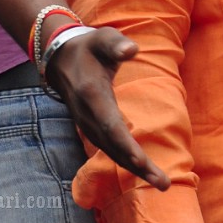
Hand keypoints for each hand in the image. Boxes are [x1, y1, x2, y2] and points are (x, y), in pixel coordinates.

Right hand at [44, 29, 168, 189]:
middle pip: (113, 147)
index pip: (110, 126)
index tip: (142, 162)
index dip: (126, 145)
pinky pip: (109, 148)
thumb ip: (116, 44)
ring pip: (111, 151)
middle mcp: (87, 115)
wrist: (59, 58)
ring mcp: (87, 124)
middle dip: (137, 167)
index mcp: (92, 95)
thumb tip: (131, 50)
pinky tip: (141, 171)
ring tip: (160, 183)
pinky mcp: (90, 127)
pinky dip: (125, 161)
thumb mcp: (102, 38)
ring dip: (134, 169)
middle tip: (163, 184)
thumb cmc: (88, 47)